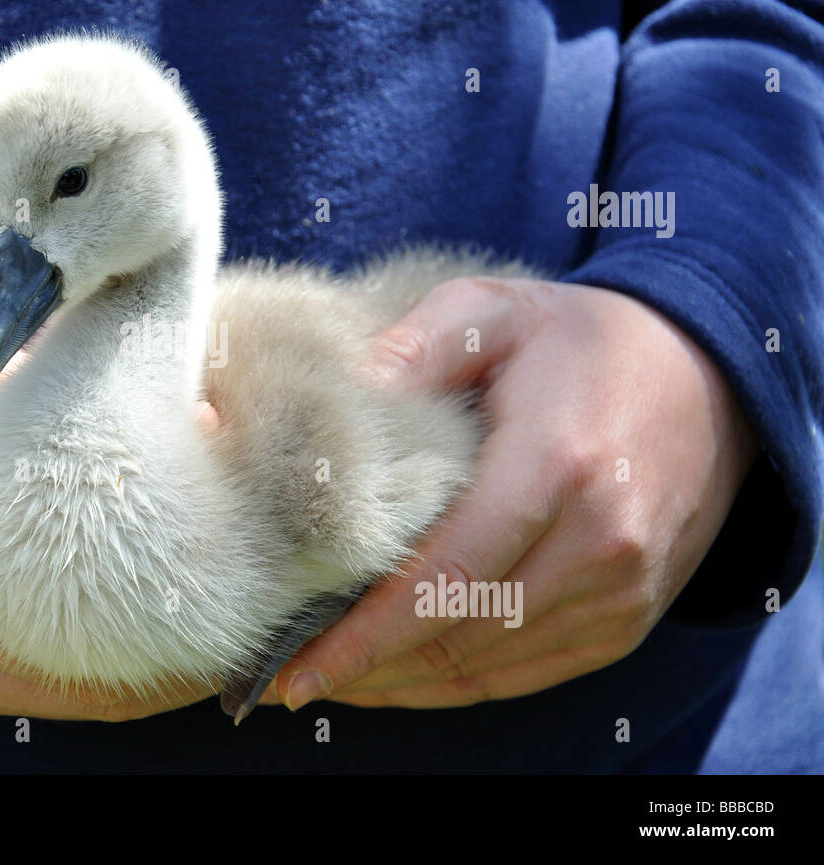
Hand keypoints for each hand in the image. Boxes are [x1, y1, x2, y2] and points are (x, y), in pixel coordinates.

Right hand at [0, 341, 210, 719]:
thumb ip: (81, 406)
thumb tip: (204, 415)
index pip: (81, 643)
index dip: (172, 634)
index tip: (241, 607)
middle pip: (84, 691)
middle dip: (176, 664)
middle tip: (250, 624)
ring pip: (65, 702)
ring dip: (143, 674)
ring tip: (215, 631)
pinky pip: (34, 690)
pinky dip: (97, 670)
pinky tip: (148, 633)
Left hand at [257, 277, 757, 710]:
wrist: (705, 378)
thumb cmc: (579, 342)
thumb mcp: (496, 310)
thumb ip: (420, 343)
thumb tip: (349, 385)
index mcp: (555, 468)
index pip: (445, 579)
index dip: (365, 635)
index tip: (294, 667)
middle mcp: (598, 544)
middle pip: (460, 636)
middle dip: (367, 668)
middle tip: (290, 675)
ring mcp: (621, 592)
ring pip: (489, 667)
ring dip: (404, 684)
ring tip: (332, 679)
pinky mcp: (627, 619)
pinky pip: (529, 673)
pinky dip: (458, 685)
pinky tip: (401, 678)